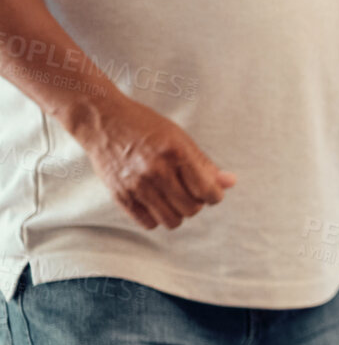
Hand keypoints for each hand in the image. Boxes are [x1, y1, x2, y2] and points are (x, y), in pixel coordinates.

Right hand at [75, 97, 235, 228]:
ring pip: (172, 221)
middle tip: (188, 190)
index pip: (208, 192)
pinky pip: (148, 223)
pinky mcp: (120, 195)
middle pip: (191, 209)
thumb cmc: (146, 127)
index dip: (214, 196)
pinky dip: (156, 217)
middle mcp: (156, 171)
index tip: (209, 191)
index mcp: (175, 154)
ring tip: (172, 198)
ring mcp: (136, 185)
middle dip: (196, 203)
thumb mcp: (180, 138)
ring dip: (177, 213)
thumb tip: (231, 183)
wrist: (103, 120)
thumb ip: (205, 164)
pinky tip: (155, 202)